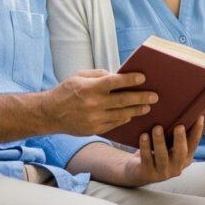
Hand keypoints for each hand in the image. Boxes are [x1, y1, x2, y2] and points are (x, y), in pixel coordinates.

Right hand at [43, 69, 157, 135]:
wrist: (50, 114)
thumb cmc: (67, 91)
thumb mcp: (80, 76)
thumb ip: (99, 75)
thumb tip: (118, 75)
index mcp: (90, 88)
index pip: (114, 82)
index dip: (129, 80)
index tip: (143, 77)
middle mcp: (93, 104)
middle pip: (122, 100)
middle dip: (141, 98)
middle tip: (155, 96)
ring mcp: (94, 119)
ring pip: (121, 114)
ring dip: (136, 110)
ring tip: (148, 106)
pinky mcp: (93, 129)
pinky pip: (113, 124)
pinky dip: (124, 119)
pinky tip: (131, 114)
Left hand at [123, 117, 204, 185]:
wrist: (138, 172)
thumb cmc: (157, 152)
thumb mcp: (169, 145)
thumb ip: (177, 135)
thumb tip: (187, 110)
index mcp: (185, 159)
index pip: (193, 144)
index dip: (197, 132)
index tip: (200, 117)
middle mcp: (176, 167)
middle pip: (180, 153)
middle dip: (180, 139)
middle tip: (179, 126)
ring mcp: (162, 172)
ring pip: (162, 156)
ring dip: (160, 141)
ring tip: (157, 128)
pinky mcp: (148, 173)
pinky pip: (147, 159)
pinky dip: (145, 147)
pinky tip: (144, 136)